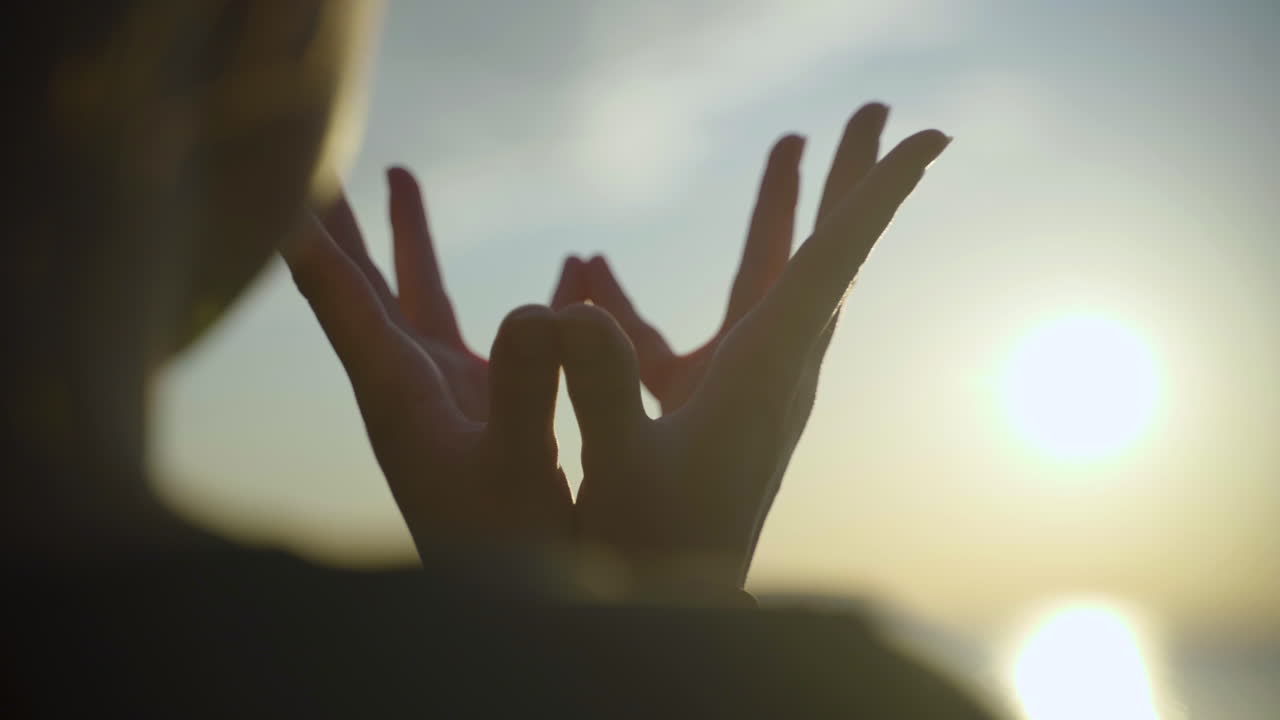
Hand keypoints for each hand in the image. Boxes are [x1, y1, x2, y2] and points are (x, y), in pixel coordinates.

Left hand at [282, 168, 585, 557]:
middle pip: (361, 286)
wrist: (520, 606)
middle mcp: (409, 388)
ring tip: (399, 180)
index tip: (276, 179)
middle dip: (341, 221)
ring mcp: (446, 399)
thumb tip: (541, 304)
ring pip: (415, 301)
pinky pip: (488, 331)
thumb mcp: (524, 466)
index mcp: (400, 394)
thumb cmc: (513, 549)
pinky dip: (514, 290)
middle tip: (315, 158)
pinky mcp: (485, 411)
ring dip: (406, 242)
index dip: (308, 238)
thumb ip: (531, 388)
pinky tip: (568, 269)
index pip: (341, 301)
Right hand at [560, 104, 949, 589]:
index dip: (877, 195)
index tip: (926, 138)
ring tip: (800, 153)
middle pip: (830, 254)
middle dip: (852, 179)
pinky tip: (604, 268)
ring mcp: (764, 383)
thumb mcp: (620, 470)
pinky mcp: (736, 399)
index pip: (832, 265)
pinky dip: (720, 275)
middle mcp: (780, 369)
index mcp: (765, 373)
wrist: (689, 607)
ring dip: (799, 212)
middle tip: (876, 111)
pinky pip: (740, 313)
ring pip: (792, 277)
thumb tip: (562, 303)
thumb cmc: (658, 550)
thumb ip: (593, 387)